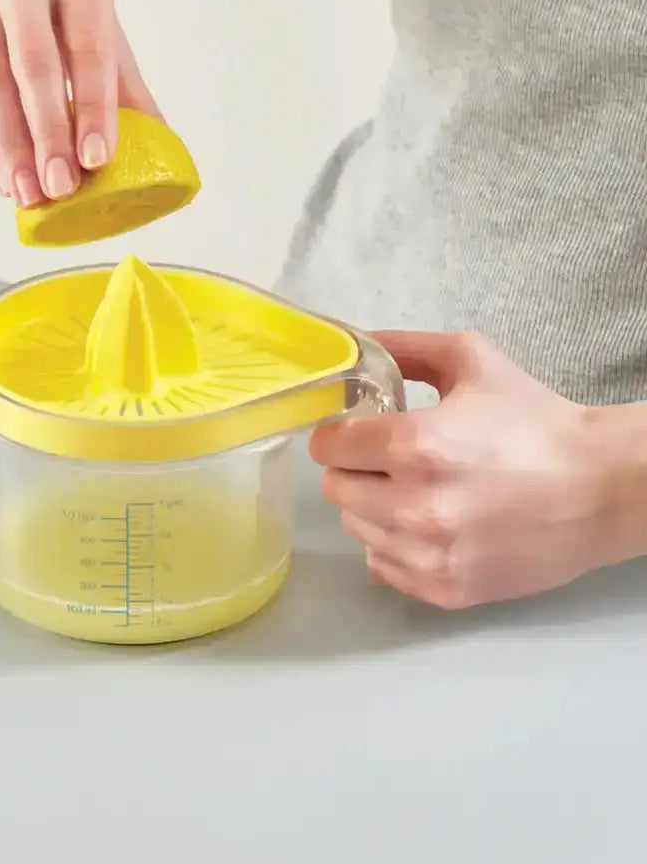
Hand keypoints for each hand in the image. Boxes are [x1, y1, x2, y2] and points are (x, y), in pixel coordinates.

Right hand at [0, 0, 160, 206]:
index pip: (87, 45)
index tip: (97, 158)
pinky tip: (2, 177)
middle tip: (61, 186)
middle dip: (47, 133)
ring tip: (29, 194)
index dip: (92, 106)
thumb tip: (159, 146)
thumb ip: (123, 78)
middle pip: (32, 65)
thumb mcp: (96, 13)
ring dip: (10, 148)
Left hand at [309, 331, 626, 608]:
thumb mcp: (472, 361)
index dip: (338, 434)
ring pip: (356, 528)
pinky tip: (427, 526)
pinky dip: (393, 546)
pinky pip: (382, 567)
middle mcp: (413, 506)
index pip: (329, 446)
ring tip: (415, 492)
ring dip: (373, 507)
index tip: (356, 432)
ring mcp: (428, 554)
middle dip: (354, 469)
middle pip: (335, 489)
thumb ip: (405, 348)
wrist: (602, 489)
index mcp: (414, 445)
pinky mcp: (445, 588)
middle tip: (387, 461)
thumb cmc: (536, 421)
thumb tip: (354, 342)